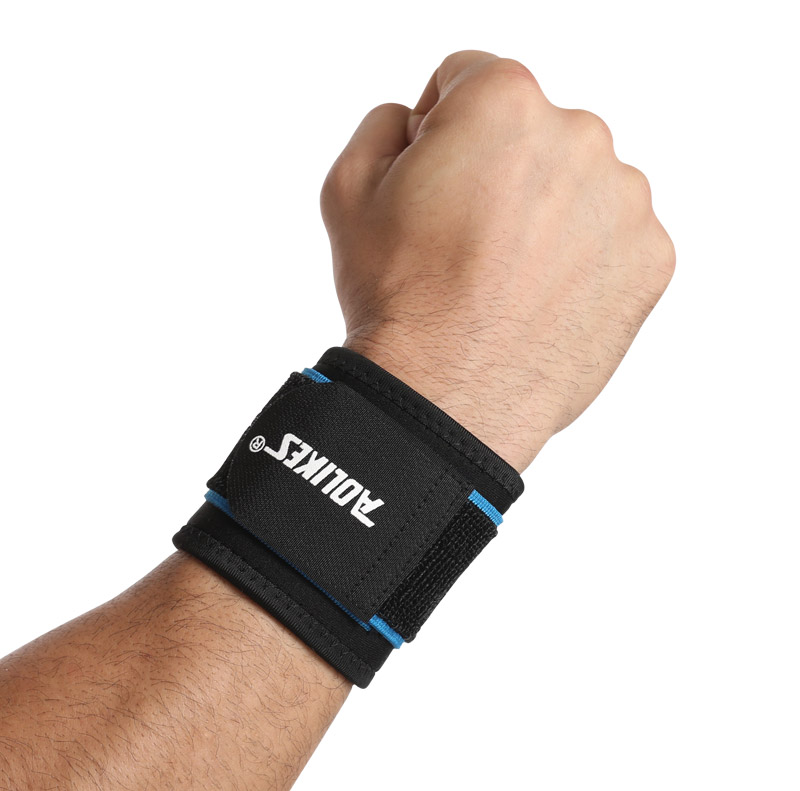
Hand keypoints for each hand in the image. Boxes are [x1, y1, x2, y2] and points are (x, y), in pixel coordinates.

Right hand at [320, 50, 674, 471]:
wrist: (449, 395)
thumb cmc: (402, 301)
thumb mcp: (348, 189)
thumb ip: (386, 125)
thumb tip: (416, 124)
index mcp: (503, 102)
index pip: (468, 80)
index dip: (437, 133)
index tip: (432, 184)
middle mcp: (579, 136)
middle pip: (530, 133)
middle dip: (496, 171)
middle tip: (464, 240)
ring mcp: (624, 200)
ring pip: (575, 184)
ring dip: (544, 214)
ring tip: (502, 277)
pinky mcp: (650, 258)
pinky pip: (609, 236)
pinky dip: (580, 258)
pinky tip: (539, 297)